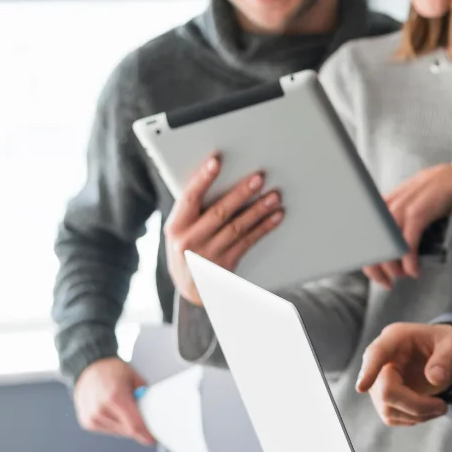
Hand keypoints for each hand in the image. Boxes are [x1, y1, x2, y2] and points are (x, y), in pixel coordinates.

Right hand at [72, 357, 154, 444]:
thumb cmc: (111, 371)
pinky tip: (113, 410)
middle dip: (138, 426)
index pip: (135, 425)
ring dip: (126, 425)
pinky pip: (108, 430)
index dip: (146, 434)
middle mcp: (101, 410)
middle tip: (141, 413)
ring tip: (123, 406)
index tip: (153, 438)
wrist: (87, 369)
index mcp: (115, 398)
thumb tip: (154, 411)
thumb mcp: (134, 378)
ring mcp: (92, 418)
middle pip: (127, 430)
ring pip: (118, 431)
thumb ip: (145, 396)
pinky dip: (115, 423)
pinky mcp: (87, 423)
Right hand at [164, 155, 282, 305]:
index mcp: (175, 226)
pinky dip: (264, 227)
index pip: (189, 198)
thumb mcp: (179, 230)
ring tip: (274, 196)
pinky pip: (248, 242)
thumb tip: (217, 178)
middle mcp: (190, 241)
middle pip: (219, 212)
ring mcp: (209, 254)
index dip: (202, 179)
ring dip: (258, 210)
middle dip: (241, 193)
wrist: (190, 290)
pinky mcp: (227, 264)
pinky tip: (276, 216)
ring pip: (237, 227)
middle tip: (259, 178)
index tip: (216, 162)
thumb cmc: (186, 249)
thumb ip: (193, 210)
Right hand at [355, 322, 451, 425]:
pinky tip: (429, 409)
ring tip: (441, 407)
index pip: (376, 354)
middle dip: (415, 404)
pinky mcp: (384, 398)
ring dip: (417, 415)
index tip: (361, 387)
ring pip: (387, 409)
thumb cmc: (448, 344)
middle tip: (443, 407)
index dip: (368, 370)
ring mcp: (379, 381)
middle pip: (386, 391)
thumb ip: (446, 359)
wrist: (446, 353)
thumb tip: (435, 379)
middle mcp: (382, 360)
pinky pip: (392, 417)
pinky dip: (414, 418)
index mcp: (395, 338)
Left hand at [363, 163, 451, 288]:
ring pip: (387, 247)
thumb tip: (392, 248)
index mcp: (383, 205)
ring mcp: (402, 208)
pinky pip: (407, 244)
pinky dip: (410, 261)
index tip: (377, 275)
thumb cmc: (436, 192)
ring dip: (394, 268)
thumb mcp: (410, 202)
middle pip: (372, 244)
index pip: (365, 238)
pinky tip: (414, 270)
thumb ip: (397, 218)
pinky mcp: (417, 213)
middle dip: (377, 269)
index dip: (368, 260)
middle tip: (388, 282)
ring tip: (404, 275)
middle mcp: (388, 206)